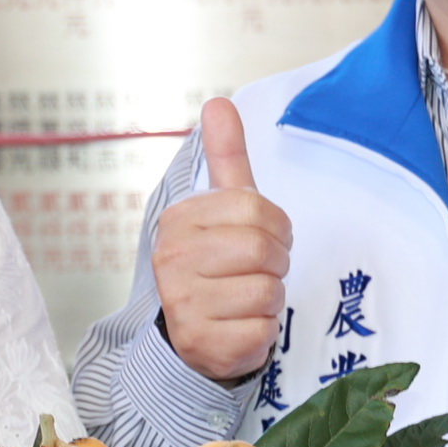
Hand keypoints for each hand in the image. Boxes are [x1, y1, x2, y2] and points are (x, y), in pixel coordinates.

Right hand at [153, 95, 293, 384]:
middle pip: (262, 250)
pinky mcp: (203, 344)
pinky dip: (263, 331)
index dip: (275, 226)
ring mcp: (184, 305)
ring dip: (270, 298)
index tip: (263, 239)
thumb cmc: (217, 266)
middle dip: (275, 263)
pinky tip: (240, 327)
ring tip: (245, 300)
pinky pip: (263, 330)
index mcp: (179, 221)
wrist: (192, 335)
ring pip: (267, 291)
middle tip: (258, 273)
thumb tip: (219, 103)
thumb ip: (224, 157)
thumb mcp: (222, 209)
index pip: (255, 208)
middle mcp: (172, 260)